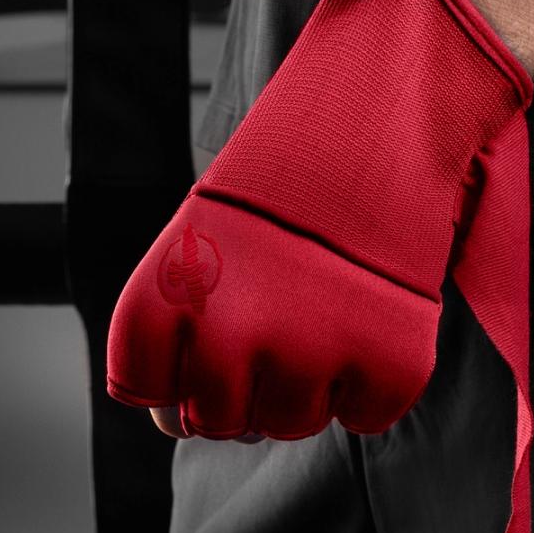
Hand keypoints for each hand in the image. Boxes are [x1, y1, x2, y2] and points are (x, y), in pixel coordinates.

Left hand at [105, 0, 531, 442]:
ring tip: (325, 317)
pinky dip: (369, 386)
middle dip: (240, 392)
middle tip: (274, 336)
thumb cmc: (299, 159)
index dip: (167, 383)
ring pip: (292, 424)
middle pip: (216, 420)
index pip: (140, 385)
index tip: (193, 364)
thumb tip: (173, 408)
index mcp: (177, 289)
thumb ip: (186, 310)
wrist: (393, 107)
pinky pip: (366, 418)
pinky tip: (368, 324)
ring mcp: (316, 353)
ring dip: (307, 389)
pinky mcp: (390, 361)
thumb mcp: (212, 217)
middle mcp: (235, 335)